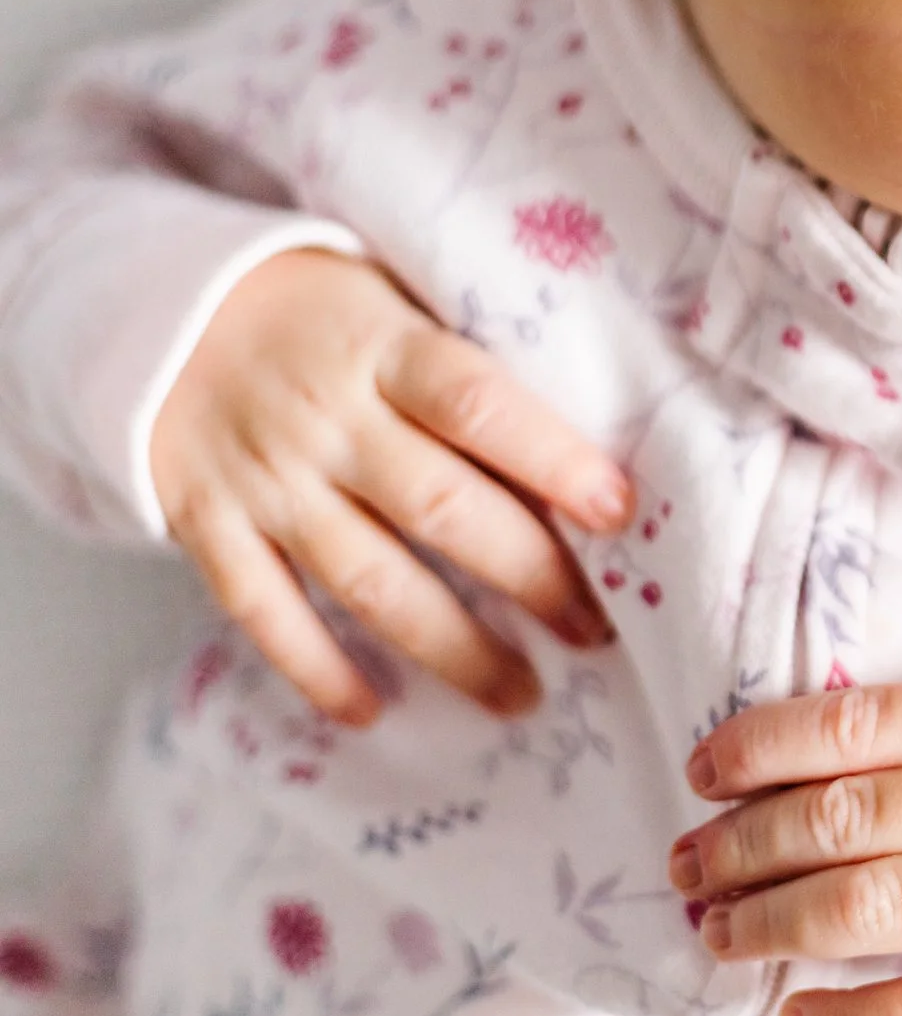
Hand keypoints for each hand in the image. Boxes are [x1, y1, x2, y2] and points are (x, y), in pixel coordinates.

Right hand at [150, 248, 635, 724]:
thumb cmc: (328, 313)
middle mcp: (327, 419)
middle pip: (439, 507)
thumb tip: (588, 452)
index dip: (552, 459)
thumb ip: (470, 370)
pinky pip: (263, 610)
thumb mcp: (400, 303)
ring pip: (367, 578)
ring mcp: (266, 479)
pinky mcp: (209, 525)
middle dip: (527, 577)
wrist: (168, 310)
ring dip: (450, 648)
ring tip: (519, 694)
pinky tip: (372, 712)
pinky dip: (316, 668)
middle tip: (595, 630)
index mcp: (386, 350)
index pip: (479, 404)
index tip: (619, 512)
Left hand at [669, 680, 901, 1015]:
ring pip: (866, 908)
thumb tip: (761, 771)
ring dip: (770, 921)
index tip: (704, 774)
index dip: (761, 746)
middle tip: (691, 865)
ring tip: (721, 929)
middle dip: (742, 844)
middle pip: (843, 819)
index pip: (854, 723)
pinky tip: (795, 1010)